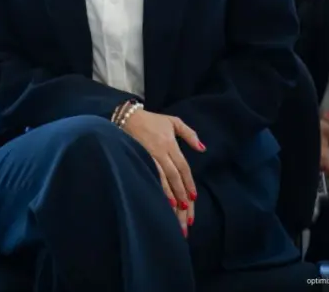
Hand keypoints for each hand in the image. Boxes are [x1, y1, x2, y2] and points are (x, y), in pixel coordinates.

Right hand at [121, 109, 204, 235]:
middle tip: (187, 212)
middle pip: (175, 176)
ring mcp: (149, 156)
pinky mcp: (138, 158)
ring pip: (163, 179)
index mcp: (170, 144)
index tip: (194, 197)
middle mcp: (161, 152)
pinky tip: (160, 199)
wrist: (127, 116)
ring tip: (176, 211)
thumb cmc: (152, 120)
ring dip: (170, 195)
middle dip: (182, 195)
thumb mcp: (173, 121)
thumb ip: (189, 134)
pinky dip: (156, 187)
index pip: (183, 167)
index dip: (188, 182)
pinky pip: (149, 175)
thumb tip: (202, 149)